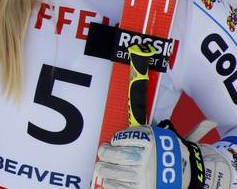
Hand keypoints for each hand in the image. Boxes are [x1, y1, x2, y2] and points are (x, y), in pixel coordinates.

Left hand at [94, 122, 235, 188]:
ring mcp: (140, 175)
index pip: (119, 138)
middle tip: (103, 153)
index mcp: (148, 141)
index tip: (114, 143)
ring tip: (103, 167)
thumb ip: (149, 128)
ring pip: (109, 171)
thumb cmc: (174, 156)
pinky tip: (111, 180)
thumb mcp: (165, 137)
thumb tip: (140, 114)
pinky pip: (115, 186)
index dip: (114, 141)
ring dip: (104, 169)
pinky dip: (110, 183)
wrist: (191, 178)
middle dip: (104, 154)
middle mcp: (143, 157)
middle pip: (110, 154)